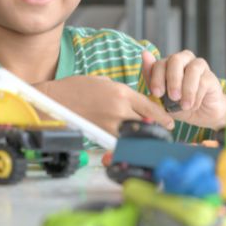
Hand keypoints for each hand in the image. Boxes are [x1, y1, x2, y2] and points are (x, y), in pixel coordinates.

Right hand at [37, 75, 174, 135]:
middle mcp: (119, 109)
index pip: (150, 107)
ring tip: (148, 139)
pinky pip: (119, 141)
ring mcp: (110, 124)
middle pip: (147, 123)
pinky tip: (129, 142)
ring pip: (135, 135)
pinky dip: (126, 142)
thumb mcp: (106, 82)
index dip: (163, 117)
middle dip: (157, 129)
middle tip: (163, 133)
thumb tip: (136, 104)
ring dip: (143, 137)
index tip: (170, 123)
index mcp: (122, 93)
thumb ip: (124, 93)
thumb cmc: (78, 87)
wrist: (56, 99)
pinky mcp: (100, 134)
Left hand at [141, 50, 225, 128]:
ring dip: (187, 89)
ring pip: (192, 69)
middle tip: (173, 97)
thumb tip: (144, 54)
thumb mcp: (162, 97)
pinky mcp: (211, 76)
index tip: (156, 93)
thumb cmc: (179, 104)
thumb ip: (152, 79)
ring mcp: (199, 66)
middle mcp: (184, 60)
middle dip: (172, 79)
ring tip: (185, 105)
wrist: (201, 115)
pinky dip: (196, 96)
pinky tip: (193, 105)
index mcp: (169, 64)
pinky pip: (203, 82)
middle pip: (176, 60)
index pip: (160, 63)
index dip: (157, 77)